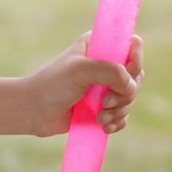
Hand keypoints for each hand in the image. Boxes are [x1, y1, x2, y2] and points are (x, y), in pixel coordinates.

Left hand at [20, 32, 144, 138]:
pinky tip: (103, 126)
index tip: (126, 73)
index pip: (132, 45)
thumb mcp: (82, 70)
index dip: (134, 60)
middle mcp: (105, 64)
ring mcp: (105, 87)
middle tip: (105, 101)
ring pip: (130, 98)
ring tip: (100, 117)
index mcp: (100, 46)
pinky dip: (117, 122)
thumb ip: (111, 72)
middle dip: (125, 93)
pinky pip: (123, 115)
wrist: (34, 111)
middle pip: (136, 75)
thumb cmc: (53, 84)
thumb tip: (132, 88)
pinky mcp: (103, 108)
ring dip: (119, 110)